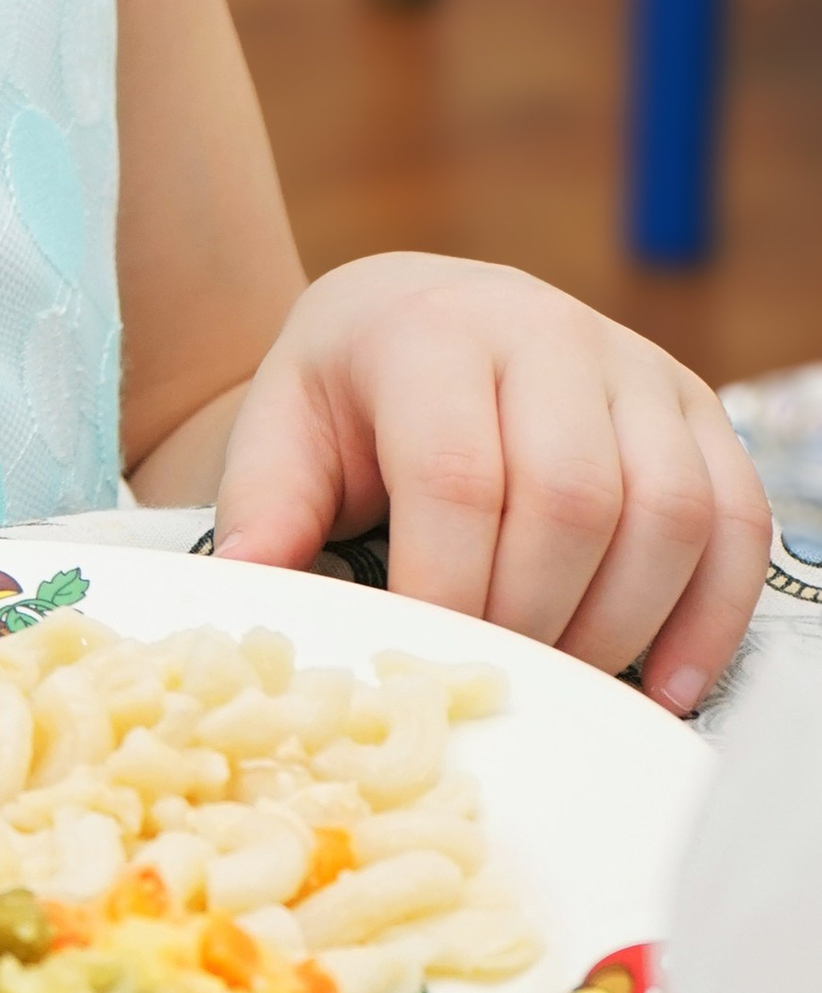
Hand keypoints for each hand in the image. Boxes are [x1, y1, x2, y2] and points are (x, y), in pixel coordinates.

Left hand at [209, 253, 770, 712]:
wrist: (416, 307)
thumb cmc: (350, 386)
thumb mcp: (283, 425)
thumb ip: (266, 508)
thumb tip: (255, 600)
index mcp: (432, 332)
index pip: (457, 474)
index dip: (447, 588)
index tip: (426, 661)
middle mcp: (547, 331)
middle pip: (573, 498)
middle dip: (535, 616)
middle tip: (497, 678)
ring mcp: (634, 366)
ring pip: (668, 512)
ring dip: (621, 624)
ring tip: (565, 681)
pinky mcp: (695, 406)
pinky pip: (738, 519)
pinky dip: (712, 616)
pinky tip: (663, 686)